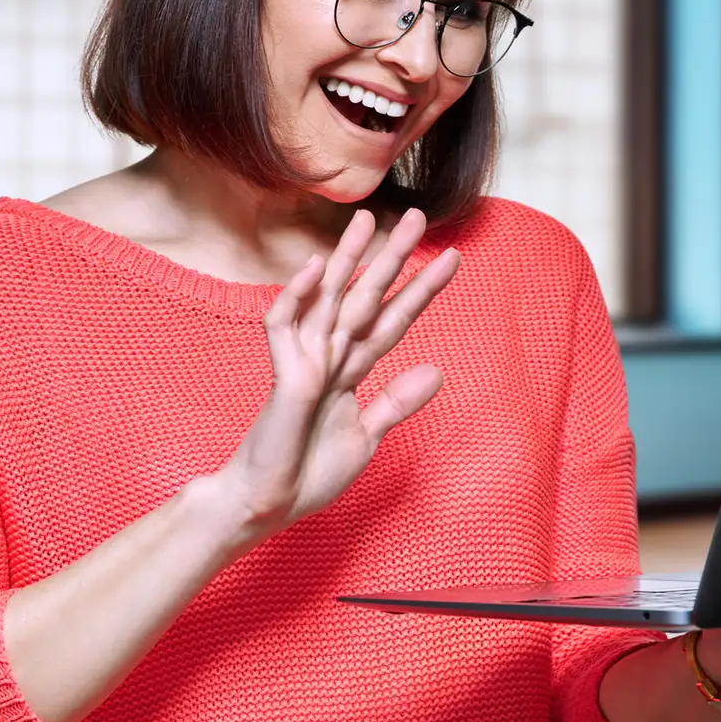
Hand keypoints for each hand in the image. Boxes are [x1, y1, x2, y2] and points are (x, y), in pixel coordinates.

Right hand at [210, 207, 458, 546]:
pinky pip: (286, 326)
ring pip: (330, 299)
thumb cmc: (308, 473)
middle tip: (418, 216)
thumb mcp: (365, 438)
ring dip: (348, 259)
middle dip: (392, 258)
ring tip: (368, 220)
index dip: (421, 290)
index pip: (393, 320)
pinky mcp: (284, 375)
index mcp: (351, 369)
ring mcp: (304, 362)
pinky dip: (299, 296)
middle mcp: (330, 356)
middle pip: (367, 297)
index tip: (453, 258)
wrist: (268, 505)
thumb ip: (396, 403)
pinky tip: (316, 267)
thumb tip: (436, 372)